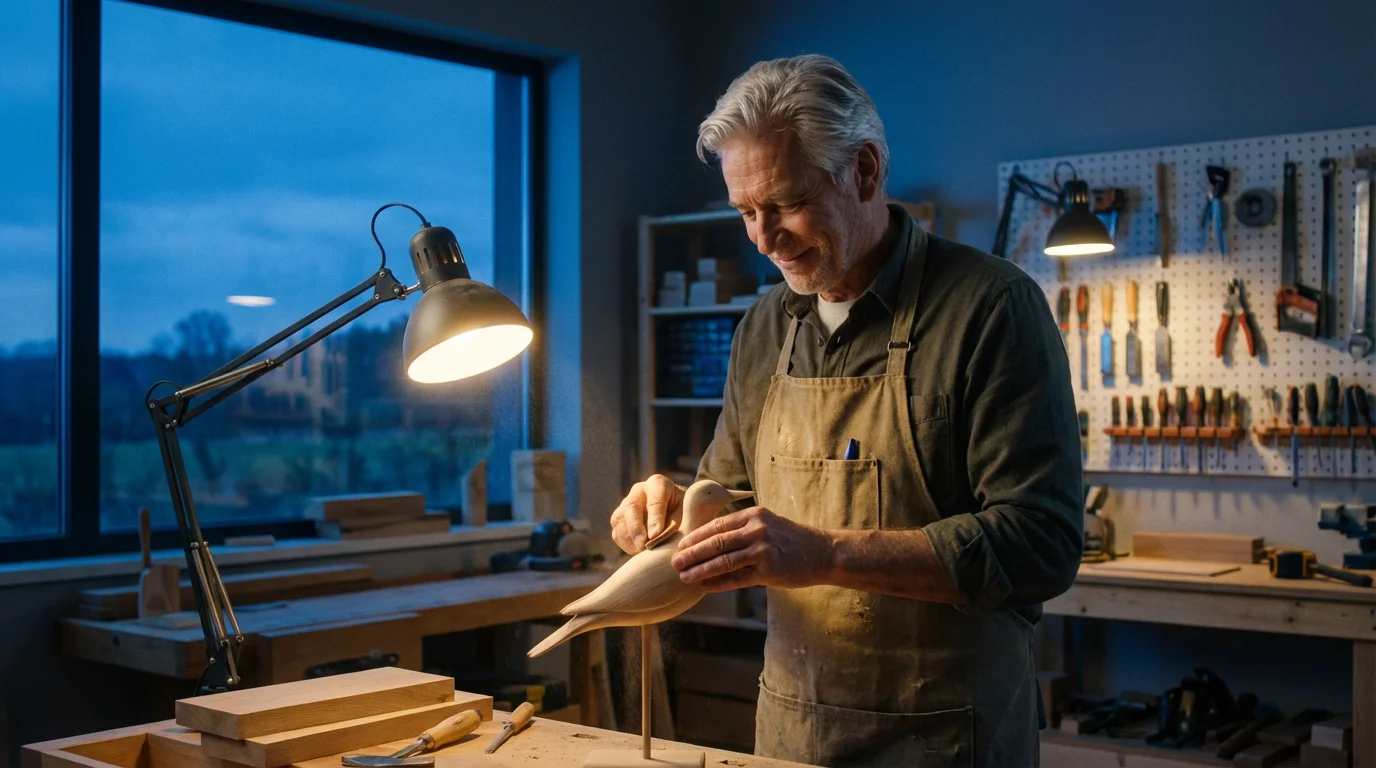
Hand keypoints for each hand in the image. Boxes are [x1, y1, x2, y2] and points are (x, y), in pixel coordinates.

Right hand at [609, 474, 684, 553]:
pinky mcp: (620, 520)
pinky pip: (616, 533)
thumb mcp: (687, 514)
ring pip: (619, 520)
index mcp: (659, 484)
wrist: (677, 515)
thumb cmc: (685, 514)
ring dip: (629, 538)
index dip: (654, 518)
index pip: (654, 499)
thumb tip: (659, 538)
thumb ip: (677, 523)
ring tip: (641, 551)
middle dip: (636, 528)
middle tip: (643, 545)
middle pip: (631, 507)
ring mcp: (626, 504)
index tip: (655, 534)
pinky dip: (625, 544)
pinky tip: (638, 551)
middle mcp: (639, 491)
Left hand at [670, 506, 833, 591]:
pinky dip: (719, 583)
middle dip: (692, 554)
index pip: (717, 525)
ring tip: (684, 577)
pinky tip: (705, 588)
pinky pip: (738, 578)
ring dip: (700, 570)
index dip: (696, 537)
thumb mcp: (767, 525)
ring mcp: (763, 549)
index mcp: (753, 515)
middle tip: (674, 562)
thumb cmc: (791, 540)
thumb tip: (710, 543)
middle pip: (716, 542)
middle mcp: (757, 529)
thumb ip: (742, 531)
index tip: (680, 546)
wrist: (823, 553)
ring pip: (723, 560)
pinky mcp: (770, 570)